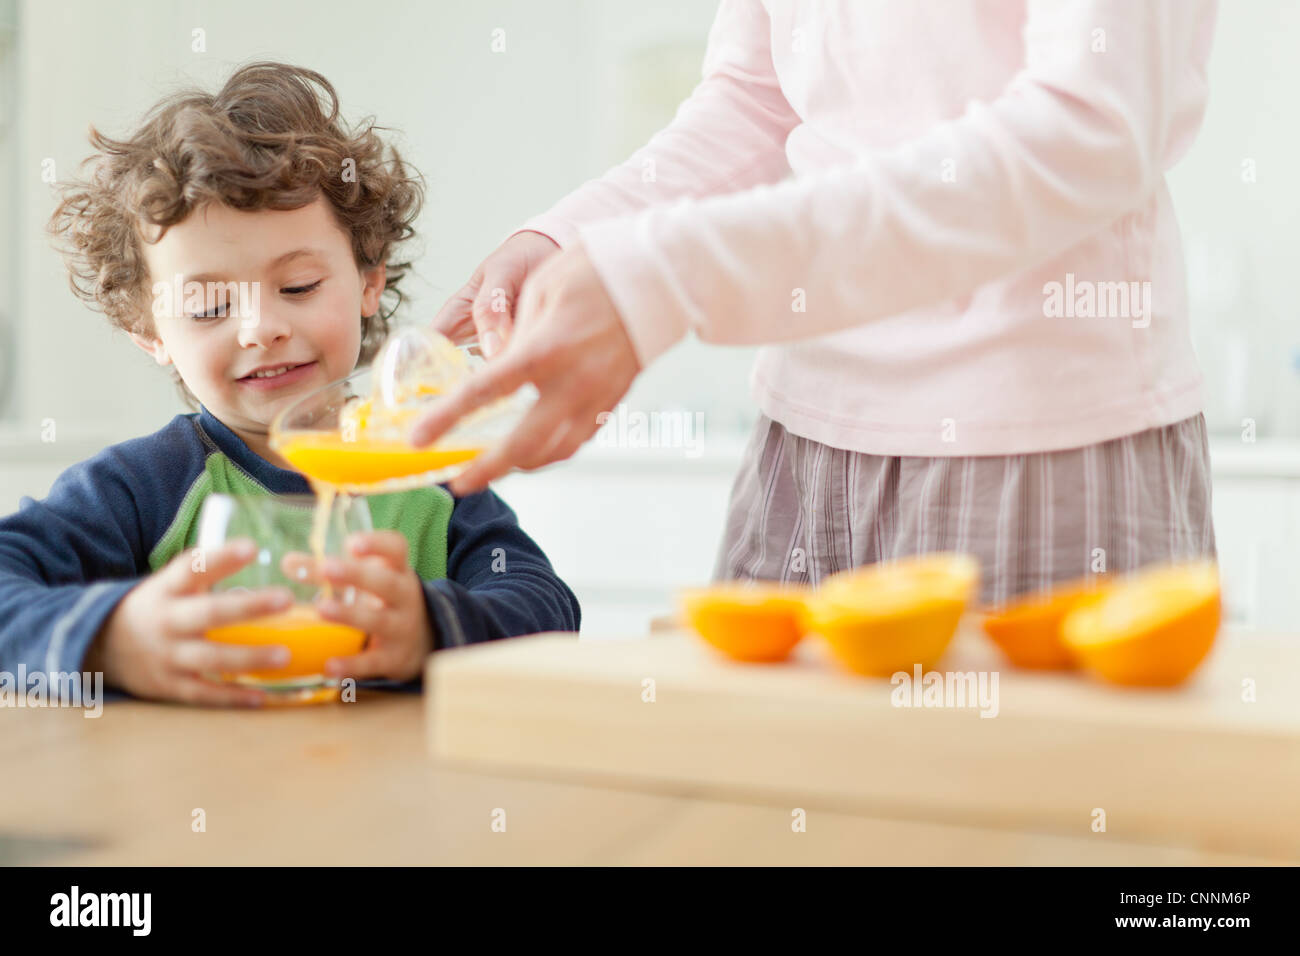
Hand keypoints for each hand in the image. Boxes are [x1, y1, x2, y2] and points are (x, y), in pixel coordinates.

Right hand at [86, 539, 294, 706]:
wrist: (100, 646)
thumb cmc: (155, 608)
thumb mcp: (168, 584)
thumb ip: (204, 572)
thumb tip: (253, 551)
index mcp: (167, 590)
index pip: (192, 568)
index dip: (221, 558)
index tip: (251, 547)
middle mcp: (166, 621)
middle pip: (209, 613)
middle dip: (248, 607)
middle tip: (286, 598)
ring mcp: (166, 656)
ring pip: (211, 658)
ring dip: (249, 657)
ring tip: (284, 655)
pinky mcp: (168, 686)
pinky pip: (204, 694)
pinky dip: (232, 697)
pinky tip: (262, 697)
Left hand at [286, 531, 434, 683]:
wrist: (421, 642)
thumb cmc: (382, 601)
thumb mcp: (364, 581)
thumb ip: (326, 570)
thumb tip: (287, 563)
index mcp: (397, 570)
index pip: (396, 549)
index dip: (376, 544)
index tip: (351, 543)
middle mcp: (404, 597)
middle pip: (386, 583)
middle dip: (357, 575)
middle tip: (328, 567)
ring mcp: (402, 628)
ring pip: (379, 621)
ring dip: (350, 614)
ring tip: (321, 608)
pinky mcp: (394, 658)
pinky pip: (373, 662)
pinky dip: (352, 665)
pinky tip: (329, 666)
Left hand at [410, 242, 641, 495]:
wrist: (660, 275)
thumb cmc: (597, 271)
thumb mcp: (540, 289)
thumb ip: (515, 333)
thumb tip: (497, 365)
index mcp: (545, 349)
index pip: (485, 393)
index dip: (448, 419)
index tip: (420, 439)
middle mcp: (572, 382)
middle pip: (522, 445)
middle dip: (486, 470)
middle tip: (458, 483)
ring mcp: (598, 397)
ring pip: (555, 453)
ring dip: (520, 467)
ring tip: (493, 469)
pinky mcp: (614, 400)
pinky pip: (578, 440)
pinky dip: (552, 453)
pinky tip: (535, 451)